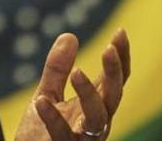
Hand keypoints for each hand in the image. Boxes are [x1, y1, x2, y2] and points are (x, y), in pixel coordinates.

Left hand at [14, 29, 130, 139]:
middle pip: (114, 97)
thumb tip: (69, 35)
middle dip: (115, 73)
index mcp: (94, 107)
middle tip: (108, 49)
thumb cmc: (41, 135)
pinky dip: (52, 117)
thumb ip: (56, 70)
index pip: (115, 80)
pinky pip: (62, 134)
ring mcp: (83, 139)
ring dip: (89, 94)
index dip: (121, 57)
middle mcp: (95, 123)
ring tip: (77, 72)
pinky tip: (40, 101)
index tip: (120, 31)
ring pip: (97, 117)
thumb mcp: (47, 94)